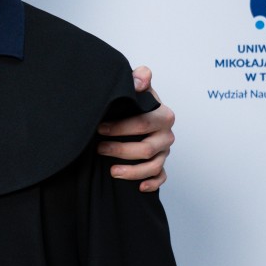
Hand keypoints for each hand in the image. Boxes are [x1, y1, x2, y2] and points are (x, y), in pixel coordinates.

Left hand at [97, 65, 174, 191]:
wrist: (136, 112)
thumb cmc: (135, 101)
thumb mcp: (135, 86)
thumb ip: (138, 78)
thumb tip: (140, 79)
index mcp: (163, 115)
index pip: (144, 123)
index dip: (121, 127)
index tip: (100, 128)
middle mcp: (166, 135)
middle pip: (147, 148)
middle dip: (121, 150)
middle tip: (99, 148)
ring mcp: (164, 152)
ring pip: (153, 166)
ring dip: (133, 171)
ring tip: (112, 171)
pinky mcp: (161, 165)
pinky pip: (161, 178)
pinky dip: (152, 184)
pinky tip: (139, 187)